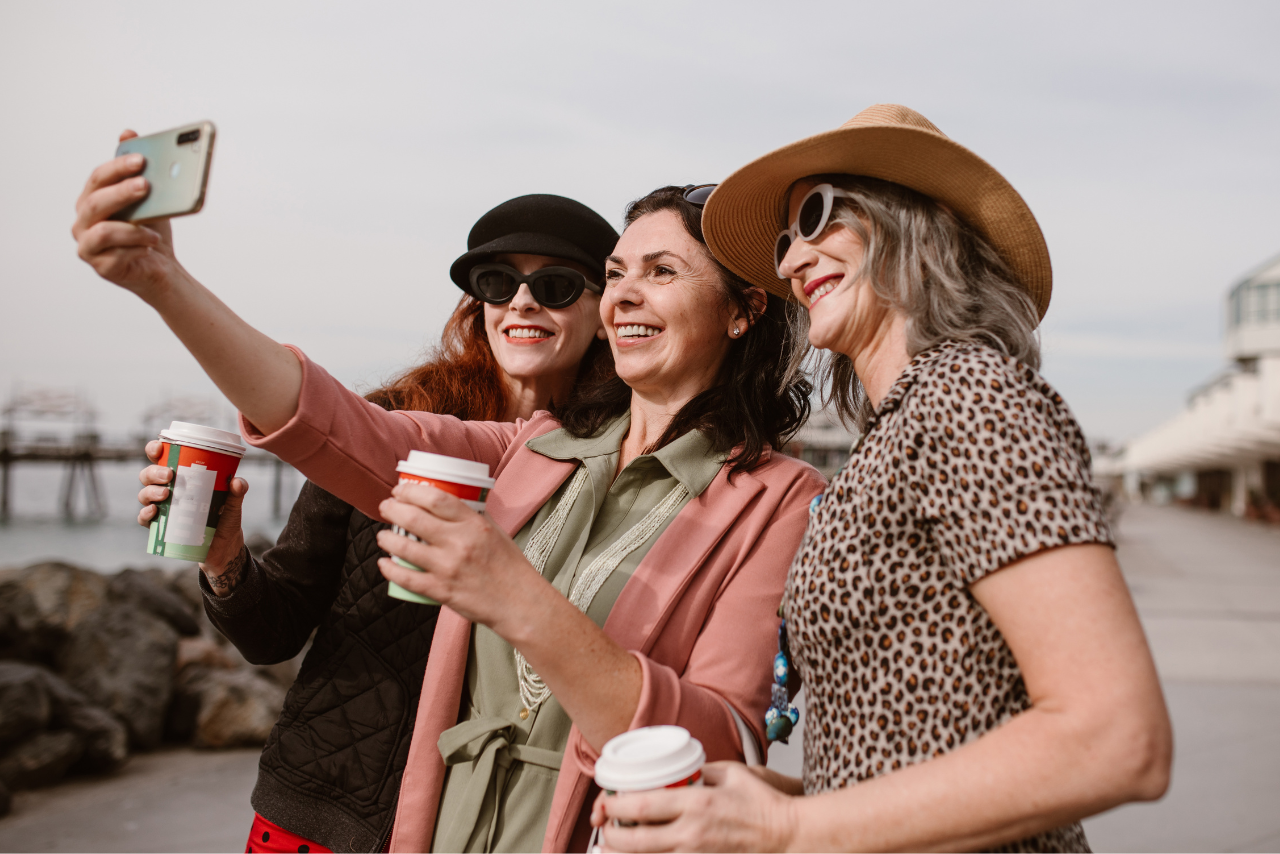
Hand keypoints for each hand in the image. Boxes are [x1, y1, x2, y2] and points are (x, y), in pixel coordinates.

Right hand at [72, 129, 182, 301]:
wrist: (162, 267)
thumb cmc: (151, 230)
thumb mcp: (151, 199)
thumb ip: (138, 170)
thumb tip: (128, 131)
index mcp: (92, 199)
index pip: (98, 178)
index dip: (117, 167)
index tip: (140, 159)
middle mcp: (84, 221)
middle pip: (95, 202)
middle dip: (121, 192)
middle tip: (146, 185)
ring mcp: (88, 245)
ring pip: (102, 230)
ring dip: (131, 227)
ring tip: (154, 229)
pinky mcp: (100, 267)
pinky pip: (115, 255)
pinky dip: (136, 248)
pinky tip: (151, 245)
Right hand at [137, 439, 248, 594]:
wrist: (223, 547)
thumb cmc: (225, 518)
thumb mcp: (233, 504)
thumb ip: (237, 493)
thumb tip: (237, 481)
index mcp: (182, 478)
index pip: (162, 459)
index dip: (154, 450)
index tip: (159, 448)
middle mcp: (168, 489)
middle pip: (148, 475)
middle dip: (154, 472)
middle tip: (169, 475)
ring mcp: (162, 508)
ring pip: (144, 494)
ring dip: (150, 491)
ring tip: (166, 493)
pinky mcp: (161, 527)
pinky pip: (144, 519)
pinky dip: (145, 514)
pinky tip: (154, 511)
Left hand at [375, 480, 545, 629]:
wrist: (519, 602)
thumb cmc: (509, 566)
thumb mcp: (495, 531)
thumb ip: (471, 518)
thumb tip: (446, 506)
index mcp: (474, 524)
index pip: (435, 498)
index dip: (410, 491)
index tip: (400, 491)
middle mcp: (459, 543)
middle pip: (413, 518)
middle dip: (392, 509)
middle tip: (386, 508)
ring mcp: (448, 567)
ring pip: (404, 547)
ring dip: (386, 538)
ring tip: (383, 535)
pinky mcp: (441, 591)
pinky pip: (406, 578)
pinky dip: (390, 569)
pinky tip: (384, 563)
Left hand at [591, 762, 798, 852]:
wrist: (787, 834)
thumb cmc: (762, 802)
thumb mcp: (731, 773)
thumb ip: (700, 771)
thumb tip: (678, 769)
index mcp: (697, 803)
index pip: (644, 806)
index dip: (617, 805)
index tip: (607, 799)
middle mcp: (692, 833)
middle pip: (636, 841)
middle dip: (611, 835)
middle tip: (603, 826)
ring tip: (610, 845)